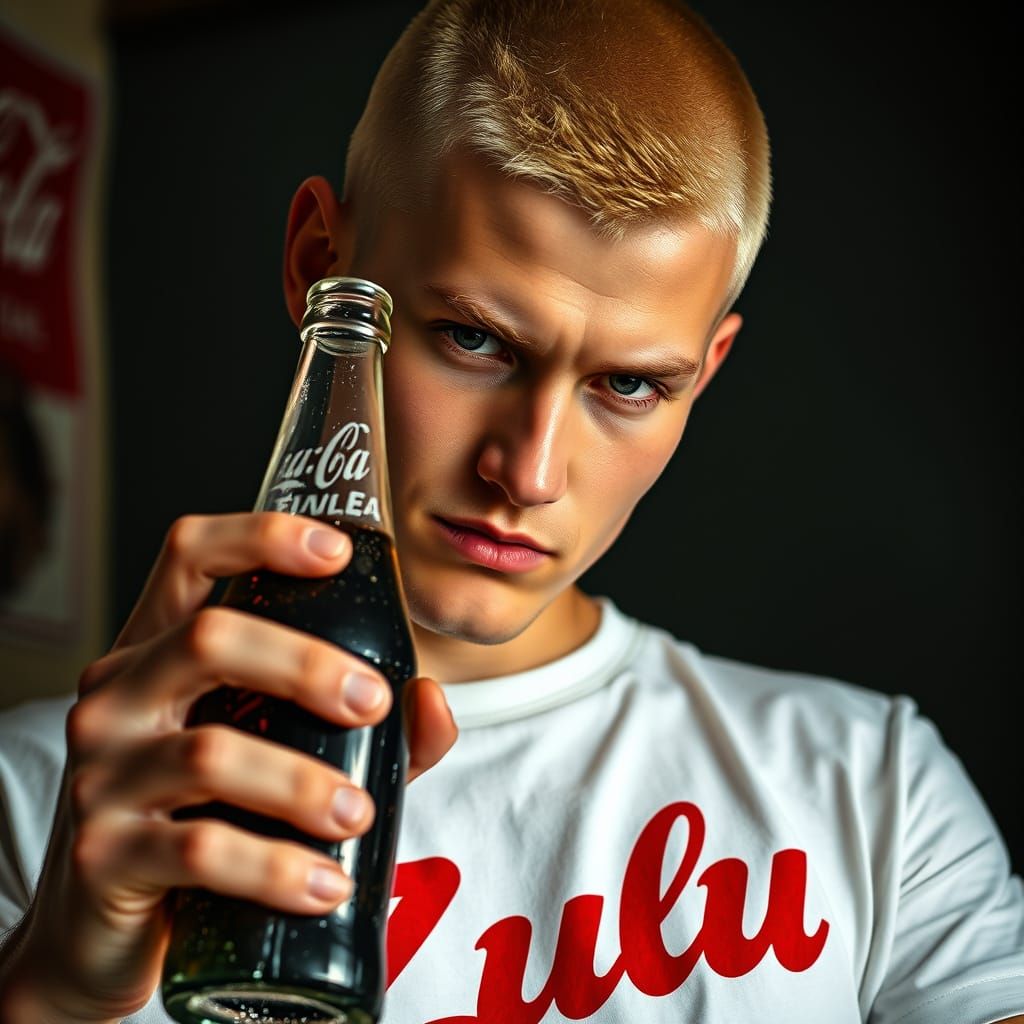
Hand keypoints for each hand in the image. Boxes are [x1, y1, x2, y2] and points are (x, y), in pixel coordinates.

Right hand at [0, 512, 456, 1023]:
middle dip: (306, 664)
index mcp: (159, 650)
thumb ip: (366, 726)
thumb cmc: (214, 817)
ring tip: (358, 814)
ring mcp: (99, 773)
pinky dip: (277, 868)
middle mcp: (118, 695)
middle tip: (374, 704)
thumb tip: (430, 700)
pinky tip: (327, 885)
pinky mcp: (102, 855)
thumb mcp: (283, 753)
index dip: (262, 536)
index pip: (190, 554)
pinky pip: (199, 851)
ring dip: (302, 784)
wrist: (115, 931)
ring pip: (209, 753)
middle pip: (209, 637)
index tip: (338, 552)